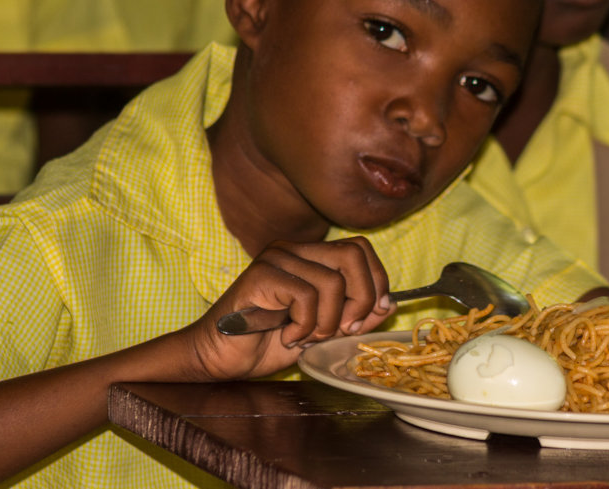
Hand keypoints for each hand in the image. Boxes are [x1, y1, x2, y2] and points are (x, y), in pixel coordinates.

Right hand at [180, 236, 391, 381]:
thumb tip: (389, 303)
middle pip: (353, 254)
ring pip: (332, 282)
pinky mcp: (260, 275)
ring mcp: (276, 259)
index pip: (360, 248)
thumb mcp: (324, 331)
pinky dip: (305, 325)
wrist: (219, 360)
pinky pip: (306, 296)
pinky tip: (288, 336)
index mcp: (310, 256)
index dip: (377, 279)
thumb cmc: (267, 344)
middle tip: (345, 329)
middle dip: (361, 298)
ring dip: (329, 321)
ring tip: (308, 336)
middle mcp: (294, 249)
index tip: (375, 312)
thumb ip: (355, 316)